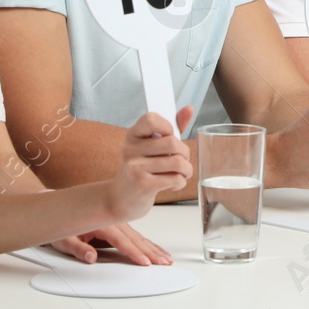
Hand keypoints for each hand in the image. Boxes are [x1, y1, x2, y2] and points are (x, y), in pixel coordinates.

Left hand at [50, 222, 172, 265]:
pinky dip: (148, 243)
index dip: (134, 253)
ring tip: (165, 257)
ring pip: (140, 237)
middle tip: (164, 262)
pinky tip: (156, 249)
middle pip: (136, 239)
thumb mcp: (64, 239)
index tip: (145, 261)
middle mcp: (114, 221)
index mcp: (102, 223)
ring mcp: (119, 222)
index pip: (121, 241)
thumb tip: (90, 257)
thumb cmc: (64, 225)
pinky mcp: (121, 226)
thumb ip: (78, 249)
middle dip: (151, 252)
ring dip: (154, 248)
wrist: (63, 210)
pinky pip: (137, 236)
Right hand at [105, 106, 193, 222]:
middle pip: (172, 143)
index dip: (167, 126)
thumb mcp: (150, 147)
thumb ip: (170, 128)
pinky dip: (181, 182)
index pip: (151, 119)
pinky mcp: (143, 185)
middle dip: (185, 154)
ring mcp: (135, 168)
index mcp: (132, 135)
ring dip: (186, 170)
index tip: (170, 137)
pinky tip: (173, 184)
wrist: (119, 200)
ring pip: (177, 162)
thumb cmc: (140, 170)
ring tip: (181, 174)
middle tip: (182, 162)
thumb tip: (189, 109)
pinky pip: (175, 179)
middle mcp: (130, 149)